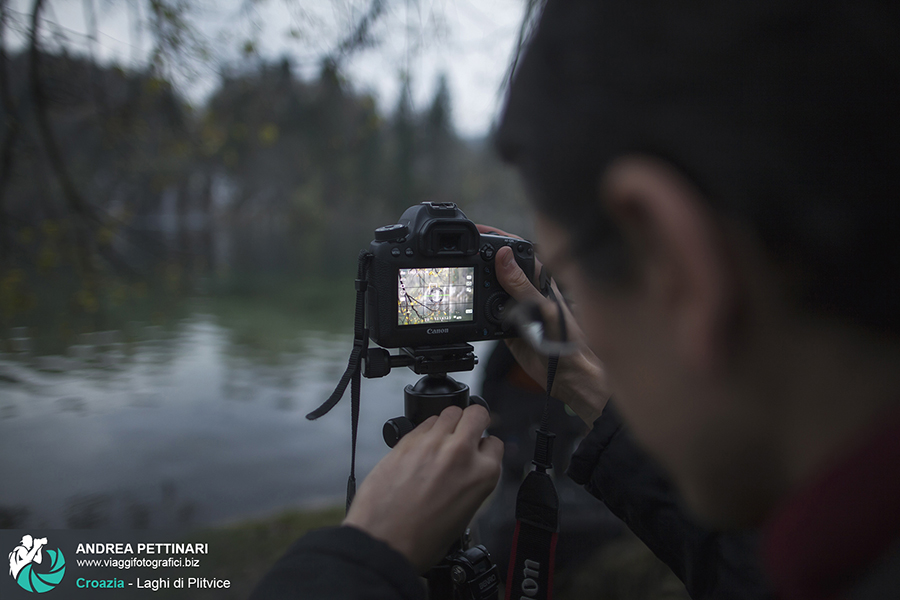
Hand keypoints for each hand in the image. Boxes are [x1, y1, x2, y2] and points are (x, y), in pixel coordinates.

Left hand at [343, 405, 502, 573]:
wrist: (384, 543)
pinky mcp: (406, 441)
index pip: (495, 443)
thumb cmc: (421, 539)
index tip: (479, 451)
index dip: (486, 448)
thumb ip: (472, 482)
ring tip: (442, 439)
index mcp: (482, 474)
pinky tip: (421, 447)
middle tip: (466, 432)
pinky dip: (426, 430)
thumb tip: (469, 469)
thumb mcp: (465, 514)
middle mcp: (460, 453)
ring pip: (450, 412)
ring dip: (449, 423)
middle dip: (473, 421)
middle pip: (476, 413)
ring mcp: (432, 443)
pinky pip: (423, 422)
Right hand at [476, 224, 610, 424]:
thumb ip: (522, 285)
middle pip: (498, 267)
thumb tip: (503, 257)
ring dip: (476, 283)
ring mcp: (515, 307)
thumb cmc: (569, 341)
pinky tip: (469, 306)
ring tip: (462, 277)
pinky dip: (476, 309)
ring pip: (490, 288)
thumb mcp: (544, 309)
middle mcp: (526, 290)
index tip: (477, 232)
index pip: (515, 250)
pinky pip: (486, 313)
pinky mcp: (505, 325)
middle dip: (480, 259)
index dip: (497, 239)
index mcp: (539, 278)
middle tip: (461, 254)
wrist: (568, 375)